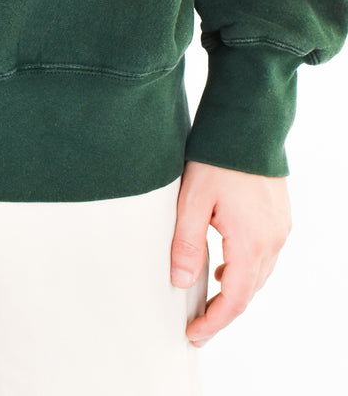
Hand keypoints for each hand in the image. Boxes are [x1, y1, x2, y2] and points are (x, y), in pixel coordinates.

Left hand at [170, 159, 291, 346]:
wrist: (247, 125)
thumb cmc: (217, 158)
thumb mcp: (192, 199)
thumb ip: (185, 242)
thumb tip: (180, 281)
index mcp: (250, 242)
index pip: (234, 300)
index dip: (214, 322)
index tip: (194, 334)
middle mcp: (271, 241)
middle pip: (248, 292)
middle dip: (223, 311)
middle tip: (197, 322)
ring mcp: (279, 229)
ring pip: (258, 275)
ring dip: (235, 289)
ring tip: (208, 297)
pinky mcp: (280, 217)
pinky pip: (265, 255)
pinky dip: (245, 268)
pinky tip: (226, 263)